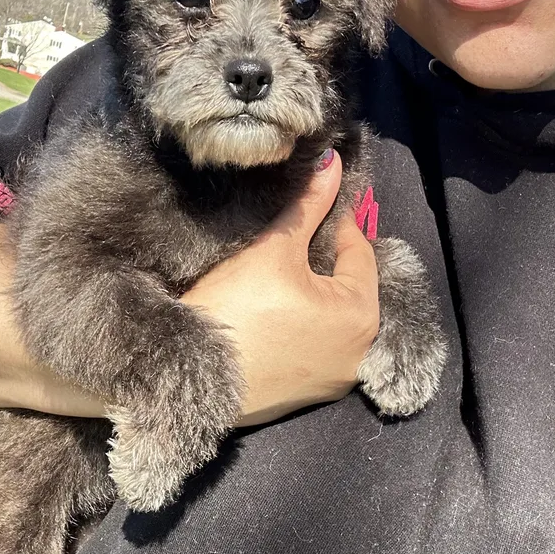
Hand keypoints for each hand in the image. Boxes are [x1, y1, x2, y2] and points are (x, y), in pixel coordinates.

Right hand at [180, 151, 379, 426]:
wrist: (192, 379)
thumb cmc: (236, 312)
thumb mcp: (274, 250)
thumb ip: (308, 205)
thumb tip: (333, 160)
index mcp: (363, 315)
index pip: (358, 249)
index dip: (331, 221)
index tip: (306, 206)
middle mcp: (361, 351)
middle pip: (346, 284)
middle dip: (320, 258)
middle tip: (287, 239)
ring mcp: (336, 377)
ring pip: (330, 314)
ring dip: (311, 292)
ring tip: (277, 273)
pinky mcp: (308, 393)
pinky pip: (314, 343)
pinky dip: (301, 324)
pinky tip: (272, 311)